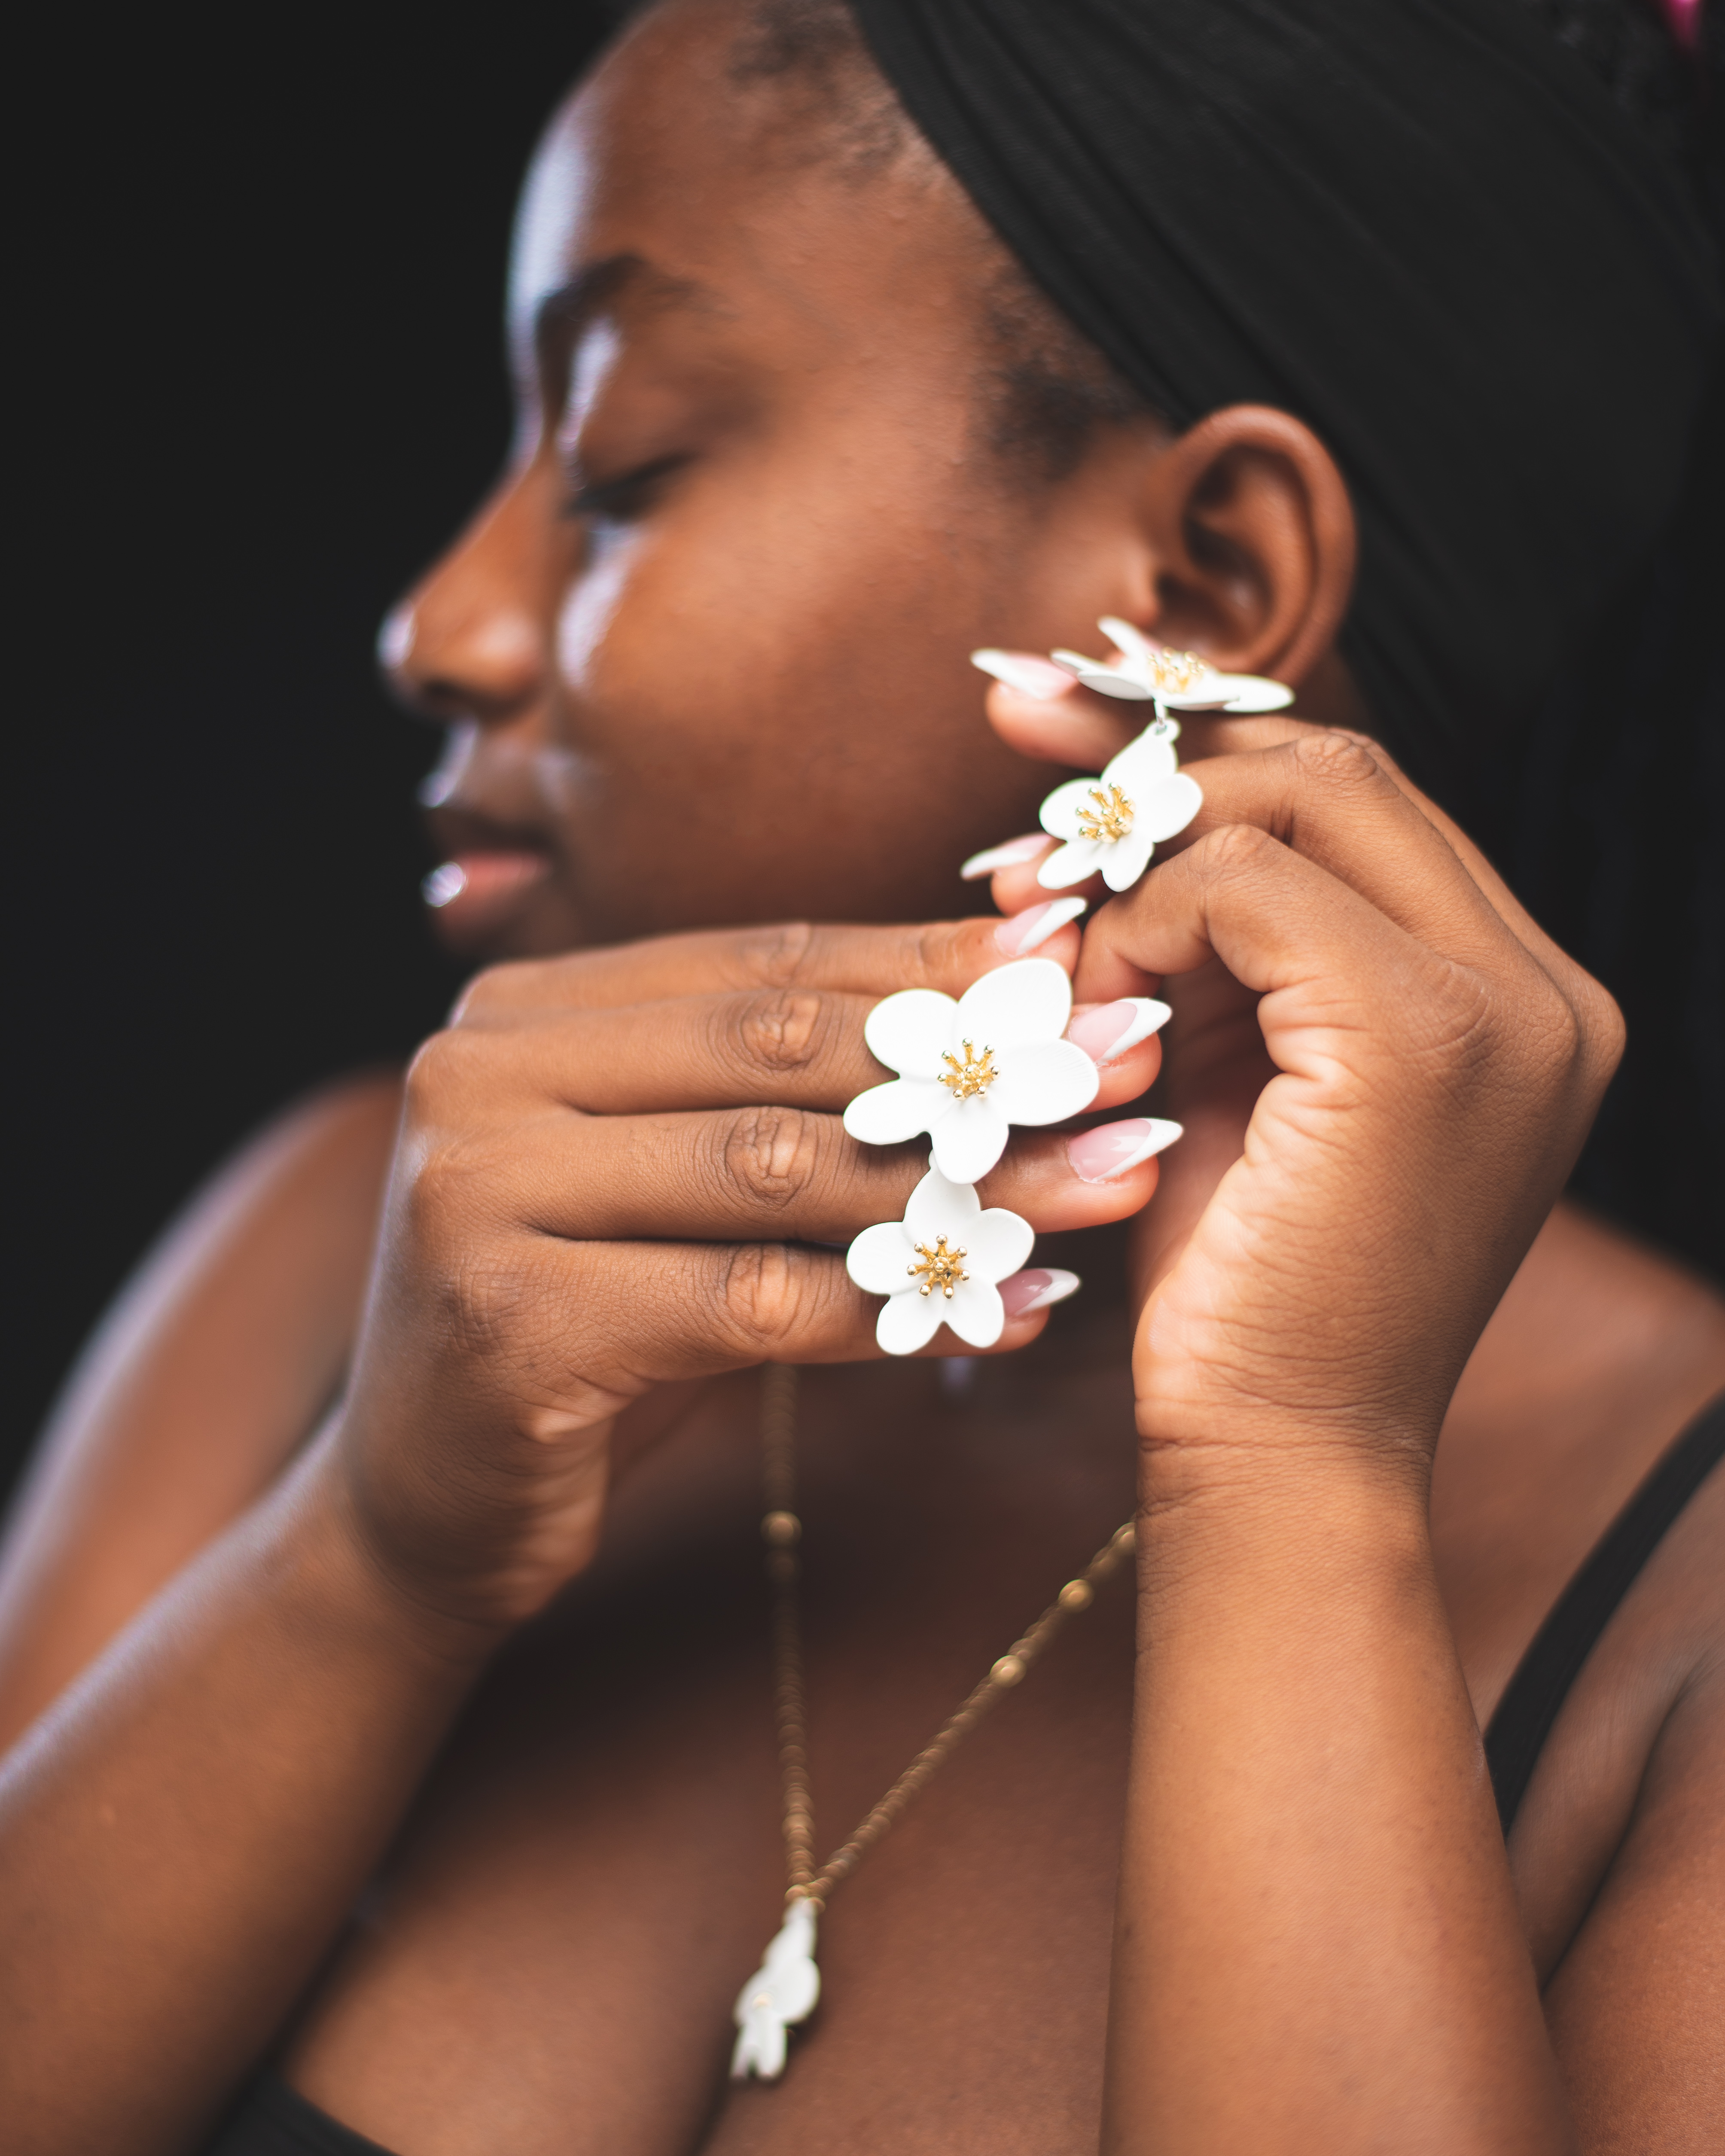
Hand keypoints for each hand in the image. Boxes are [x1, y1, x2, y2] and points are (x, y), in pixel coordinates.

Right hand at [322, 919, 1166, 1629]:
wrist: (430, 1511)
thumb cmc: (590, 1326)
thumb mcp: (678, 1188)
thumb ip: (794, 1099)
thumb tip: (1011, 998)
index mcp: (524, 1008)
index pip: (764, 962)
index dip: (931, 960)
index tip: (1081, 960)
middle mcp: (482, 1069)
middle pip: (779, 1046)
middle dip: (971, 1054)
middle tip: (1130, 1059)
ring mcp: (480, 1191)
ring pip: (780, 1167)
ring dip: (967, 1180)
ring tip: (1113, 1178)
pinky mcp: (514, 1321)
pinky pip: (753, 1303)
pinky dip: (897, 1309)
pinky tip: (1014, 1314)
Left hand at [974, 672, 1621, 1470]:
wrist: (1276, 1450)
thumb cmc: (1240, 1281)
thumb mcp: (1240, 1074)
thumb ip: (1225, 944)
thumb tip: (1115, 805)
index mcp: (1512, 992)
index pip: (1361, 804)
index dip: (1205, 752)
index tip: (1060, 729)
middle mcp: (1540, 987)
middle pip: (1339, 774)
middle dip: (1158, 765)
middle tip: (1022, 785)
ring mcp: (1504, 1007)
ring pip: (1298, 804)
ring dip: (1141, 864)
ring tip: (1056, 953)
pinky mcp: (1424, 1038)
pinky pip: (1246, 885)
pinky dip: (1141, 927)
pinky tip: (1095, 1013)